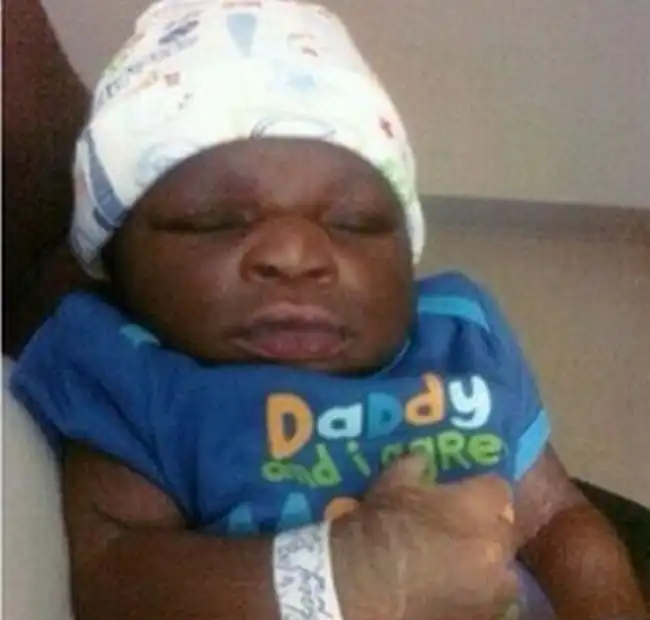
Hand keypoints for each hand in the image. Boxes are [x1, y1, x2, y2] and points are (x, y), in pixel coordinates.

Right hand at [331, 455, 518, 619]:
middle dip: (486, 526)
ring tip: (457, 563)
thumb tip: (422, 459)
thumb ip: (414, 466)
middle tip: (458, 529)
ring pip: (502, 567)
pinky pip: (489, 598)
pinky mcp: (484, 616)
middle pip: (504, 528)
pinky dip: (476, 592)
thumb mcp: (391, 483)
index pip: (498, 488)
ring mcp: (494, 587)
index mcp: (478, 507)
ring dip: (486, 562)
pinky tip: (449, 588)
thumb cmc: (379, 528)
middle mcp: (496, 546)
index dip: (479, 490)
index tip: (463, 493)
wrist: (361, 585)